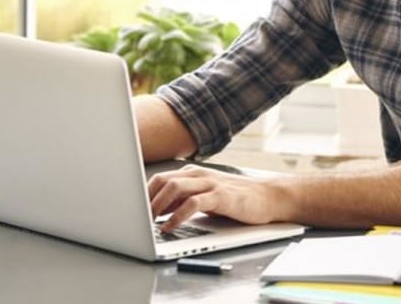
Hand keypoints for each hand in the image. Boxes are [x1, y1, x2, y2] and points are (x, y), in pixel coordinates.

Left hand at [147, 164, 282, 231]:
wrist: (269, 196)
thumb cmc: (236, 198)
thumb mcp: (205, 196)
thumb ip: (183, 199)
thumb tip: (156, 210)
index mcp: (193, 173)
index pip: (160, 178)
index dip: (143, 193)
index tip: (131, 208)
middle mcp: (199, 175)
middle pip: (163, 180)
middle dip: (146, 199)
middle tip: (135, 216)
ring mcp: (210, 184)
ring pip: (175, 187)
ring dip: (157, 205)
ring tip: (147, 221)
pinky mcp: (221, 196)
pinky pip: (193, 203)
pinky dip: (177, 216)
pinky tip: (170, 226)